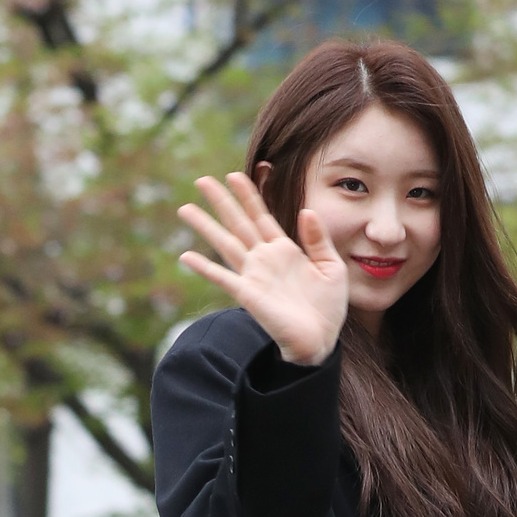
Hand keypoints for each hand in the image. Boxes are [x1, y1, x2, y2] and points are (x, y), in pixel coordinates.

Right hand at [177, 172, 347, 366]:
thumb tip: (306, 211)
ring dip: (205, 226)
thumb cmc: (328, 308)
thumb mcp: (332, 267)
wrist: (320, 341)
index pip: (261, 216)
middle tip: (201, 180)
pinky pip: (222, 278)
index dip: (248, 195)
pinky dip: (203, 267)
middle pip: (238, 223)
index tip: (234, 175)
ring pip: (225, 243)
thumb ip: (318, 239)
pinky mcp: (248, 294)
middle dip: (221, 201)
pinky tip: (185, 256)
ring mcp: (253, 276)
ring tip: (185, 208)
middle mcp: (264, 259)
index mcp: (284, 249)